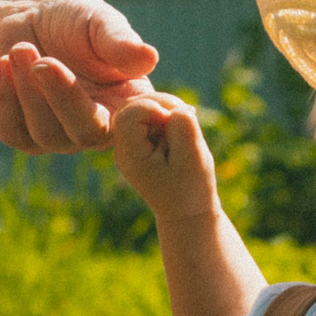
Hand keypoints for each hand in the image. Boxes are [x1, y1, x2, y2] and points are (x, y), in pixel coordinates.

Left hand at [0, 0, 158, 154]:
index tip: (81, 72)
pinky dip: (4, 98)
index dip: (106, 105)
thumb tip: (149, 58)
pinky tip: (3, 64)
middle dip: (60, 96)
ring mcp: (59, 138)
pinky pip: (11, 131)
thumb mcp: (100, 22)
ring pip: (44, 134)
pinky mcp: (23, 135)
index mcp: (126, 106)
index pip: (124, 126)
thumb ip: (120, 42)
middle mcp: (97, 129)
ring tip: (20, 48)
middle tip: (42, 59)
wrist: (29, 17)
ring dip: (27, 91)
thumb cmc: (74, 19)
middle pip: (83, 134)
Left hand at [109, 94, 220, 223]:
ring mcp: (128, 146)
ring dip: (165, 108)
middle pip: (131, 105)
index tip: (178, 123)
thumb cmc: (192, 188)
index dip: (156, 108)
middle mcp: (122, 149)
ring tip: (186, 123)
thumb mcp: (193, 157)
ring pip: (139, 107)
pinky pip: (146, 116)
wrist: (187, 212)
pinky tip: (181, 129)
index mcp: (130, 155)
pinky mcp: (138, 142)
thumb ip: (183, 128)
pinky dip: (165, 116)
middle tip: (186, 115)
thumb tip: (174, 108)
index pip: (130, 114)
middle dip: (160, 103)